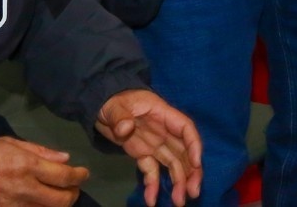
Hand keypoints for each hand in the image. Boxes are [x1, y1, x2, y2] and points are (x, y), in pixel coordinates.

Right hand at [0, 136, 89, 206]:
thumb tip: (65, 159)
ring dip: (59, 205)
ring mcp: (17, 205)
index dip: (79, 176)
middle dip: (73, 194)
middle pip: (61, 200)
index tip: (84, 173)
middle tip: (74, 188)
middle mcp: (26, 189)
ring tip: (61, 196)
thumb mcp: (14, 144)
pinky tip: (43, 204)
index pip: (64, 176)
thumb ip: (41, 152)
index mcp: (28, 166)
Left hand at [96, 89, 202, 206]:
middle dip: (191, 172)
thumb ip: (120, 116)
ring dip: (178, 182)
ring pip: (172, 164)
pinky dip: (153, 185)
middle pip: (184, 151)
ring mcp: (154, 143)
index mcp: (162, 114)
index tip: (196, 163)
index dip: (194, 145)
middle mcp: (164, 131)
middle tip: (192, 192)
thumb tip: (125, 128)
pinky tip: (151, 200)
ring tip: (178, 202)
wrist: (101, 104)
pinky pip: (151, 171)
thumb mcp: (114, 105)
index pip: (185, 128)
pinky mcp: (143, 154)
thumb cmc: (113, 99)